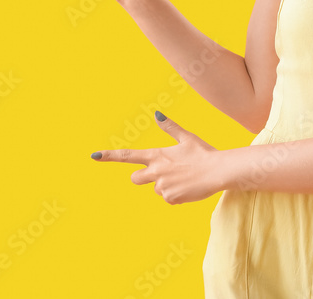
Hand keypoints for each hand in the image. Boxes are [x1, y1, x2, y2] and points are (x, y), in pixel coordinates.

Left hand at [91, 112, 223, 204]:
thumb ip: (170, 127)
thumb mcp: (186, 138)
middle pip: (135, 178)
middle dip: (144, 176)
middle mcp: (155, 172)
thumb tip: (157, 113)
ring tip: (185, 177)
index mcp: (157, 155)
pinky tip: (189, 187)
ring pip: (156, 189)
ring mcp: (162, 187)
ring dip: (165, 185)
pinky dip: (176, 194)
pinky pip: (168, 198)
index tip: (93, 156)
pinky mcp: (171, 199)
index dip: (109, 156)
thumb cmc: (203, 152)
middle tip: (164, 171)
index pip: (127, 156)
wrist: (218, 171)